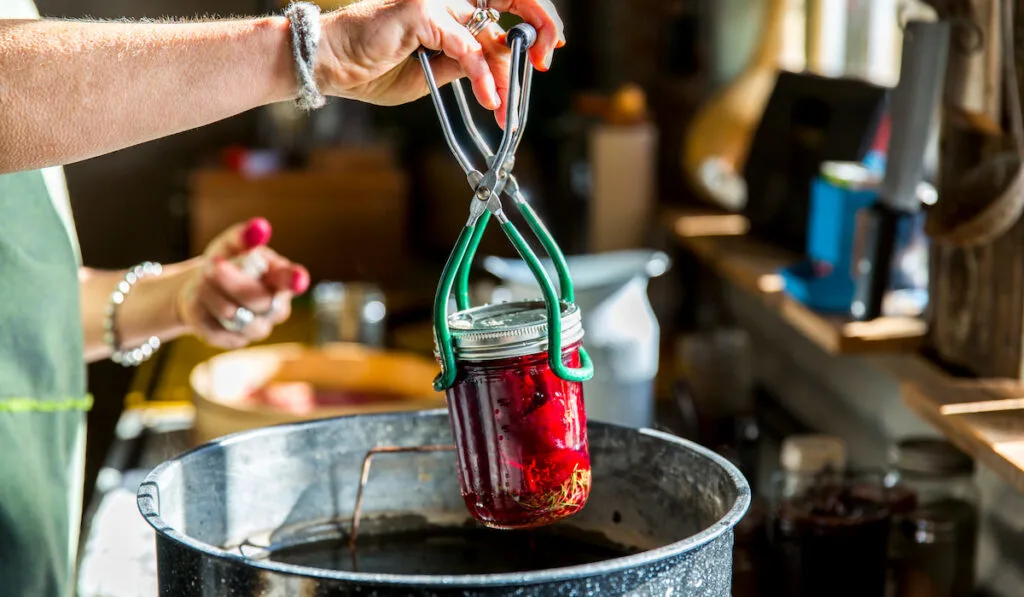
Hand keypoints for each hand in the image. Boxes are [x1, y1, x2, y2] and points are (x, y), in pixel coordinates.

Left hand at [177, 217, 310, 348]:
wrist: (201, 288)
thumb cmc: (225, 263)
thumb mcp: (230, 246)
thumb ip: (243, 237)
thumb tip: (259, 227)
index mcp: (280, 279)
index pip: (291, 280)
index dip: (294, 280)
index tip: (298, 279)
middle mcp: (275, 307)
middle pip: (259, 299)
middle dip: (233, 281)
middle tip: (213, 265)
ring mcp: (257, 328)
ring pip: (234, 315)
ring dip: (212, 294)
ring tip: (201, 279)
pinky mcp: (234, 341)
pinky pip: (215, 328)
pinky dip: (202, 310)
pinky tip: (200, 300)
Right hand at [317, 0, 564, 125]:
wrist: (333, 67)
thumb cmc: (374, 69)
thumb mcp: (434, 74)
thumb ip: (466, 67)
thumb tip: (501, 74)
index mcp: (453, 8)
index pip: (507, 6)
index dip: (535, 23)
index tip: (545, 55)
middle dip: (540, 27)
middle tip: (546, 61)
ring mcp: (435, 0)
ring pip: (490, 32)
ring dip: (505, 74)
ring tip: (505, 107)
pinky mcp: (422, 12)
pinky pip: (466, 46)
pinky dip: (482, 74)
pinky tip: (490, 98)